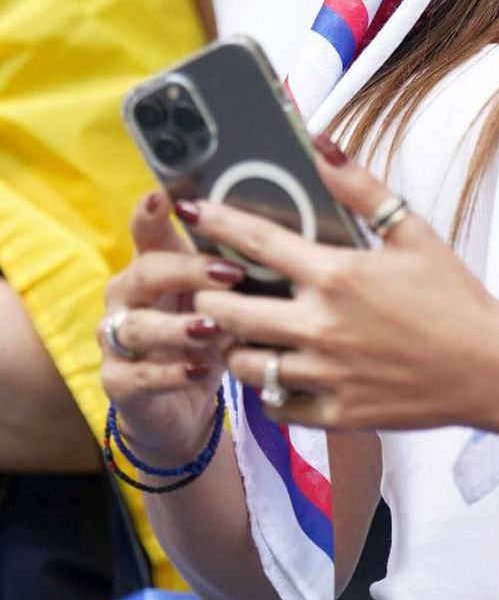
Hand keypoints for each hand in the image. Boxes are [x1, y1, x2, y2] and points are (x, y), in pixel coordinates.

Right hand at [99, 192, 244, 460]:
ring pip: (137, 326)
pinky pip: (138, 374)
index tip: (165, 196)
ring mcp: (116, 339)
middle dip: (187, 271)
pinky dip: (170, 373)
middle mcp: (127, 297)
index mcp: (152, 267)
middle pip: (145, 273)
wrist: (177, 403)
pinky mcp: (117, 381)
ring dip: (177, 326)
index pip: (146, 232)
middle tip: (230, 274)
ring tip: (212, 328)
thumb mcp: (221, 301)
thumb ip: (235, 273)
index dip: (151, 213)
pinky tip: (199, 370)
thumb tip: (281, 245)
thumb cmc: (204, 336)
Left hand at [189, 149, 498, 434]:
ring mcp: (324, 375)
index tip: (190, 212)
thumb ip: (361, 190)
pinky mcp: (335, 414)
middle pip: (230, 310)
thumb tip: (323, 146)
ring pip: (244, 364)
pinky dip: (269, 389)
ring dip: (235, 345)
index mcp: (337, 275)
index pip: (256, 241)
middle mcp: (321, 326)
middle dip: (211, 295)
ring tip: (244, 332)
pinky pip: (275, 406)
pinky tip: (279, 372)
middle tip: (213, 286)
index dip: (216, 222)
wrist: (491, 369)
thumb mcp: (413, 234)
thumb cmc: (456, 298)